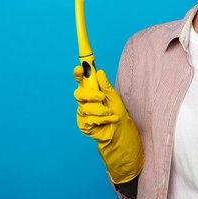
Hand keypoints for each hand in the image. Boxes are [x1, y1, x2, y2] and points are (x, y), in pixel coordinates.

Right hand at [73, 66, 143, 182]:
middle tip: (101, 97)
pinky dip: (100, 119)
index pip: (81, 80)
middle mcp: (84, 101)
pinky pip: (88, 119)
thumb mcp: (113, 96)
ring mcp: (82, 113)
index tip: (79, 68)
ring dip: (100, 110)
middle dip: (90, 95)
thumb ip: (105, 85)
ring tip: (109, 113)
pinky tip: (106, 121)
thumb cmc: (116, 111)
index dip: (78, 73)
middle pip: (78, 94)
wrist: (120, 130)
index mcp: (90, 91)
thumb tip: (99, 72)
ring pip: (85, 107)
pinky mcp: (83, 124)